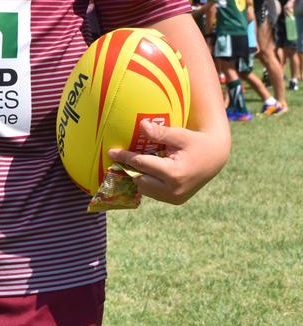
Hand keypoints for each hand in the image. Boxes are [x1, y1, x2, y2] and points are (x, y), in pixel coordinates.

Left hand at [107, 119, 228, 204]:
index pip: (142, 165)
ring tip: (125, 164)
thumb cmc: (196, 142)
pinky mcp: (175, 200)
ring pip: (145, 189)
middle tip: (115, 158)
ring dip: (135, 177)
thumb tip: (141, 125)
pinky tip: (138, 171)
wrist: (215, 158)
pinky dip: (145, 183)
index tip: (110, 152)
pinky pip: (153, 193)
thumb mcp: (180, 135)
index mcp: (174, 173)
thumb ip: (160, 132)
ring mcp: (175, 198)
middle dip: (127, 169)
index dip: (124, 157)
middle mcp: (174, 190)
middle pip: (140, 180)